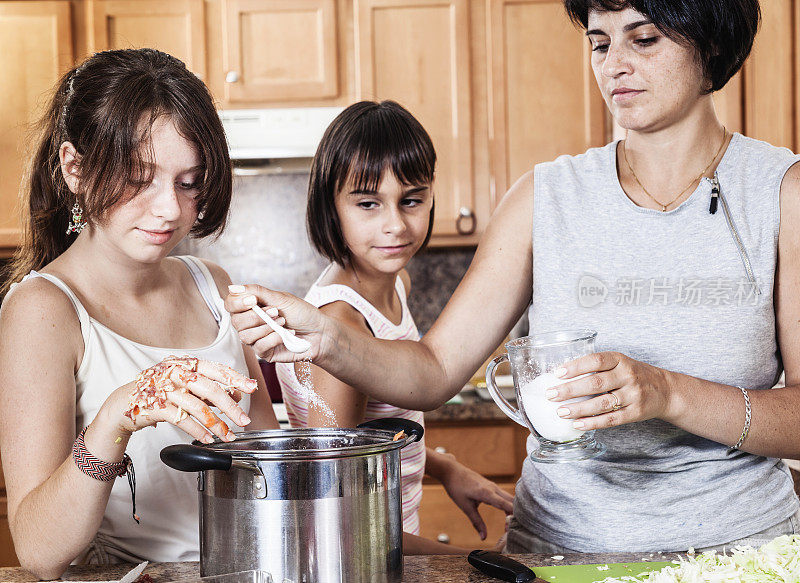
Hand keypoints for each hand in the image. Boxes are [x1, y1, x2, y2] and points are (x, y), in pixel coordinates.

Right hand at [114, 356, 256, 442]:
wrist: (125, 402)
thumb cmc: (160, 392)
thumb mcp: (186, 385)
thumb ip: (210, 388)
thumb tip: (237, 395)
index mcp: (186, 364)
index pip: (216, 369)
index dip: (235, 378)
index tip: (251, 388)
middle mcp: (176, 373)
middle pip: (210, 390)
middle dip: (231, 408)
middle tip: (244, 420)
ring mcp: (165, 389)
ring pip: (198, 407)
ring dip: (217, 424)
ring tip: (228, 436)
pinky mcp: (156, 406)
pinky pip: (182, 420)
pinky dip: (198, 431)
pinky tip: (208, 439)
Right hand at [225, 284, 323, 362]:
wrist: (320, 332)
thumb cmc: (302, 313)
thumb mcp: (280, 298)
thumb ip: (257, 292)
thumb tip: (233, 287)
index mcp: (252, 307)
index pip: (230, 304)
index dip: (237, 303)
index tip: (253, 300)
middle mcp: (251, 323)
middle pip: (236, 322)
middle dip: (256, 316)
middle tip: (276, 312)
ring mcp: (257, 339)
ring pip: (245, 336)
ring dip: (266, 327)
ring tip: (283, 322)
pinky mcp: (265, 353)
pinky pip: (259, 347)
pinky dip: (274, 338)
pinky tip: (286, 334)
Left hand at [438, 458, 514, 539]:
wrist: (451, 471)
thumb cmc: (457, 488)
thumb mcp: (465, 507)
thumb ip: (476, 522)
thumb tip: (483, 537)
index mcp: (487, 493)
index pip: (506, 504)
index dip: (513, 516)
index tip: (514, 528)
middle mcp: (493, 488)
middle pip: (512, 501)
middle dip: (516, 515)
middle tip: (512, 529)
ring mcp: (493, 486)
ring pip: (509, 498)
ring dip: (512, 510)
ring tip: (509, 524)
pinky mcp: (491, 486)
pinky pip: (504, 495)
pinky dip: (507, 505)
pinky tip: (506, 515)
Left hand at [545, 351, 676, 430]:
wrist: (665, 390)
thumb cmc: (633, 375)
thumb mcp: (619, 362)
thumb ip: (597, 367)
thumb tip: (561, 375)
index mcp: (620, 360)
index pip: (596, 360)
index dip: (575, 366)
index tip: (557, 373)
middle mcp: (628, 376)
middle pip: (596, 383)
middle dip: (570, 390)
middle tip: (551, 395)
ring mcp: (633, 395)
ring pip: (602, 403)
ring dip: (579, 409)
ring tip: (561, 412)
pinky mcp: (635, 413)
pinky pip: (611, 419)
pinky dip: (592, 423)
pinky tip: (577, 424)